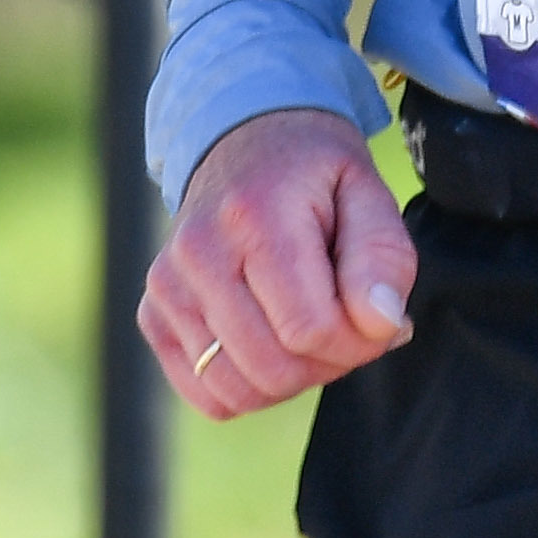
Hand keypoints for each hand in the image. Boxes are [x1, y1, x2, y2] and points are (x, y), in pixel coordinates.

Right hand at [138, 106, 416, 420]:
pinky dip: (250, 388)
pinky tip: (273, 343)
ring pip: (238, 392)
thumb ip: (383, 258)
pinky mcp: (153, 314)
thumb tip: (384, 325)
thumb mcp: (366, 192)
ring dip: (292, 381)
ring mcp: (167, 287)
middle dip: (329, 364)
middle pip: (273, 369)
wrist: (244, 141)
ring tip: (311, 333)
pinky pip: (207, 395)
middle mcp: (198, 253)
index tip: (377, 318)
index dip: (359, 342)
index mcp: (254, 216)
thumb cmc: (314, 174)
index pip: (309, 330)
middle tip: (349, 327)